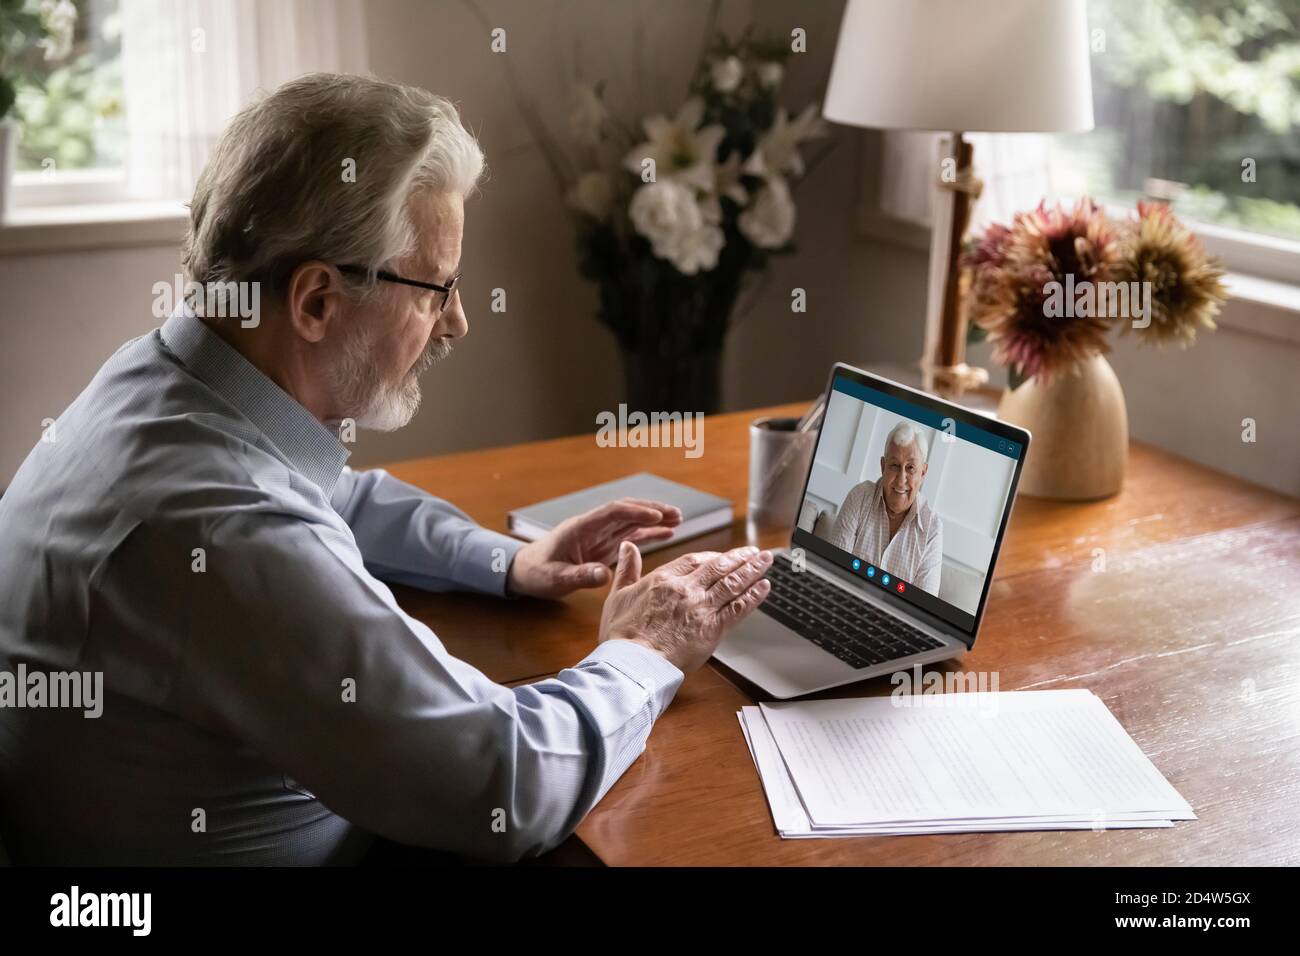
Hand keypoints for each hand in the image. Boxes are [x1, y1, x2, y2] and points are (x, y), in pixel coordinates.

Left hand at [505, 497, 682, 598]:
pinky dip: (648, 534)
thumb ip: (580, 576)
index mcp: (580, 528)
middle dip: (652, 511)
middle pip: (627, 511)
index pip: (612, 512)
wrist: (525, 572)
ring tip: (679, 520)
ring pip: (631, 521)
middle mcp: (593, 527)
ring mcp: (600, 535)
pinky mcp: (604, 545)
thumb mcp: (555, 578)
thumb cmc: (536, 573)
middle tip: (677, 515)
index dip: (635, 512)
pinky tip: (667, 534)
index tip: (656, 517)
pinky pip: (629, 535)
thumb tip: (605, 575)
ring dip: (654, 520)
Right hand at [598, 542, 772, 673]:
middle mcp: (687, 589)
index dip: (712, 555)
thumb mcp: (618, 595)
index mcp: (664, 579)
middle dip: (740, 557)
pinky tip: (764, 587)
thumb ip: (626, 569)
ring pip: (733, 583)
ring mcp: (702, 608)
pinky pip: (738, 608)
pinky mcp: (713, 628)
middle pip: (720, 567)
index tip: (722, 555)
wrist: (634, 663)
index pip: (695, 559)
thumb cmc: (622, 635)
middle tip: (755, 551)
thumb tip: (627, 546)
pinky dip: (754, 596)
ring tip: (766, 560)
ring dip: (753, 570)